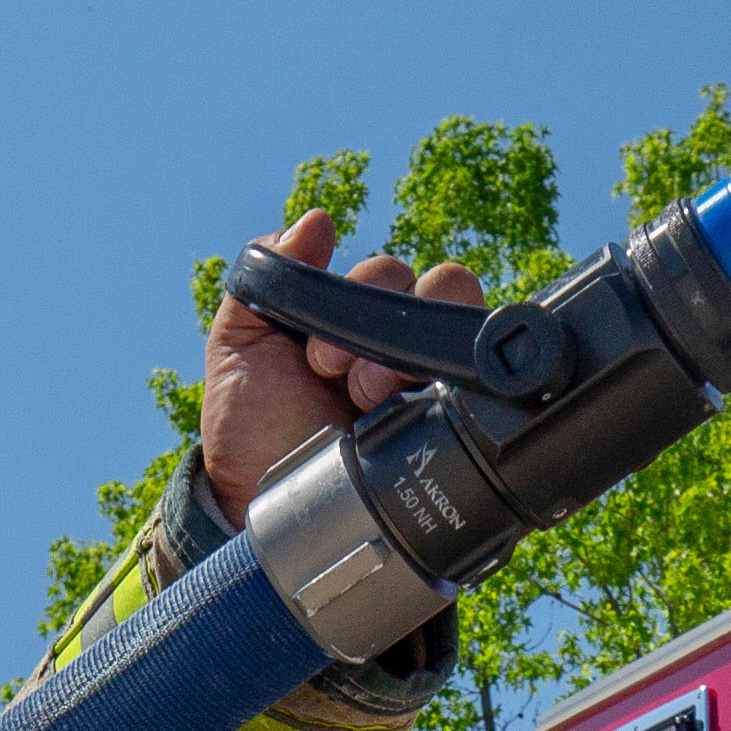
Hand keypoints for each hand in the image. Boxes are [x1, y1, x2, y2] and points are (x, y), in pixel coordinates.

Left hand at [199, 211, 487, 517]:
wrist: (265, 511)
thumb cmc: (252, 429)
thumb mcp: (239, 346)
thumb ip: (264, 278)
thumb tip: (316, 220)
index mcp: (358, 318)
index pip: (393, 274)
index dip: (363, 293)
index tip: (315, 351)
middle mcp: (404, 345)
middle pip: (442, 292)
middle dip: (389, 324)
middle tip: (346, 378)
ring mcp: (436, 385)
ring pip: (469, 331)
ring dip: (418, 355)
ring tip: (371, 400)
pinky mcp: (458, 429)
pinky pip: (491, 391)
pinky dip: (464, 389)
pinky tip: (417, 410)